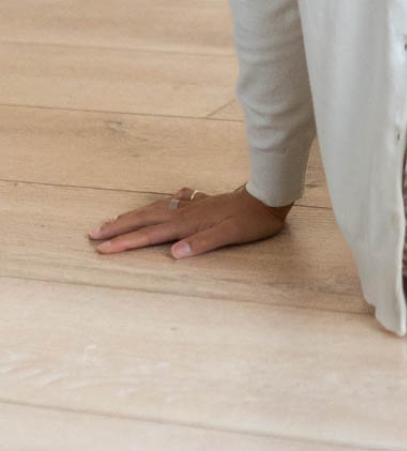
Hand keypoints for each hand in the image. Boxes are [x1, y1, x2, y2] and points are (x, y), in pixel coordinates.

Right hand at [86, 183, 293, 259]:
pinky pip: (174, 202)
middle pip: (144, 219)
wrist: (269, 196)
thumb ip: (203, 243)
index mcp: (187, 223)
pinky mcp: (203, 202)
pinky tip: (166, 200)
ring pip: (155, 209)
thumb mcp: (230, 235)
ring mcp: (193, 205)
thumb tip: (174, 253)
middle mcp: (185, 212)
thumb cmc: (251, 221)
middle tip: (93, 234)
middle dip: (118, 227)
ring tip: (114, 220)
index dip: (125, 243)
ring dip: (133, 215)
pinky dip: (162, 203)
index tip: (102, 249)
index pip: (150, 235)